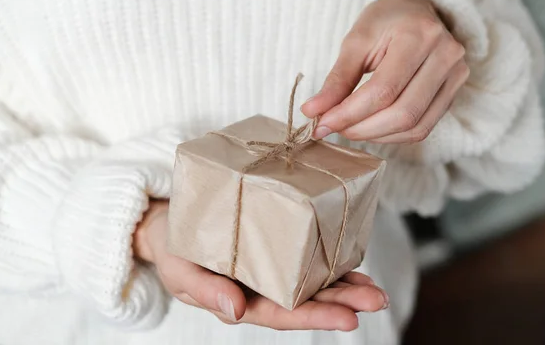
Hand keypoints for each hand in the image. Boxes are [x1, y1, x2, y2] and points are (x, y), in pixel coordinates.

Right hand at [134, 200, 388, 330]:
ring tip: (374, 289)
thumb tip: (236, 311)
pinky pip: (303, 257)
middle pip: (306, 301)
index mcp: (241, 300)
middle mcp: (261, 289)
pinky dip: (328, 262)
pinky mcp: (273, 248)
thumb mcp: (180, 271)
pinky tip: (351, 262)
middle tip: (377, 300)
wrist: (167, 225)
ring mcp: (269, 270)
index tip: (348, 319)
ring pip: (311, 282)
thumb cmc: (172, 251)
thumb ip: (205, 292)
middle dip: (343, 302)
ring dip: (344, 286)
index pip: (282, 314)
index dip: (315, 318)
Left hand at [301, 0, 468, 142]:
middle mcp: (445, 55)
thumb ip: (336, 80)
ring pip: (415, 126)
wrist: (416, 10)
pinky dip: (393, 136)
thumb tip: (313, 111)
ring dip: (376, 136)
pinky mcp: (454, 91)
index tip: (321, 124)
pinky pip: (423, 127)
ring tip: (349, 129)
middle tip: (332, 128)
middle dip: (361, 129)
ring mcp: (456, 75)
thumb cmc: (384, 22)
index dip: (349, 113)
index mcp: (418, 35)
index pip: (383, 90)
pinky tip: (372, 129)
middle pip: (402, 113)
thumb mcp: (355, 42)